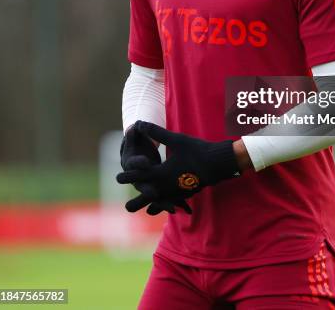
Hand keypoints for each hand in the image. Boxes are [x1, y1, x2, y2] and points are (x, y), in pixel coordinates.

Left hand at [116, 121, 240, 203]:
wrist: (217, 164)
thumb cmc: (196, 150)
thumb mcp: (175, 139)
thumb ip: (156, 132)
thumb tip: (139, 123)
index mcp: (161, 173)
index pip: (140, 174)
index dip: (128, 175)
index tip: (117, 178)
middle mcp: (167, 185)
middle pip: (147, 195)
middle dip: (137, 200)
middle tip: (126, 207)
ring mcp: (177, 191)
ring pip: (159, 201)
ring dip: (149, 204)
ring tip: (144, 211)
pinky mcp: (186, 192)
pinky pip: (171, 201)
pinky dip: (164, 204)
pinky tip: (162, 208)